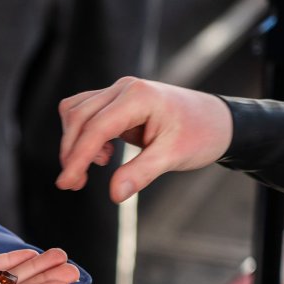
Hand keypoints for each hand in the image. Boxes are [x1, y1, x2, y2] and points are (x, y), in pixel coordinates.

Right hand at [56, 77, 232, 202]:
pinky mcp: (115, 100)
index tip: (66, 183)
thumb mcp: (173, 156)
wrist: (217, 120)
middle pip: (78, 117)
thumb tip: (115, 194)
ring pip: (76, 112)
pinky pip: (85, 112)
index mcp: (138, 98)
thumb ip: (142, 173)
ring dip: (74, 142)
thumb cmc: (201, 133)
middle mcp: (123, 89)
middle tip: (73, 184)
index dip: (77, 157)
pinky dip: (83, 135)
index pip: (96, 127)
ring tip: (90, 170)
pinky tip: (102, 155)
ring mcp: (118, 92)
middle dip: (71, 152)